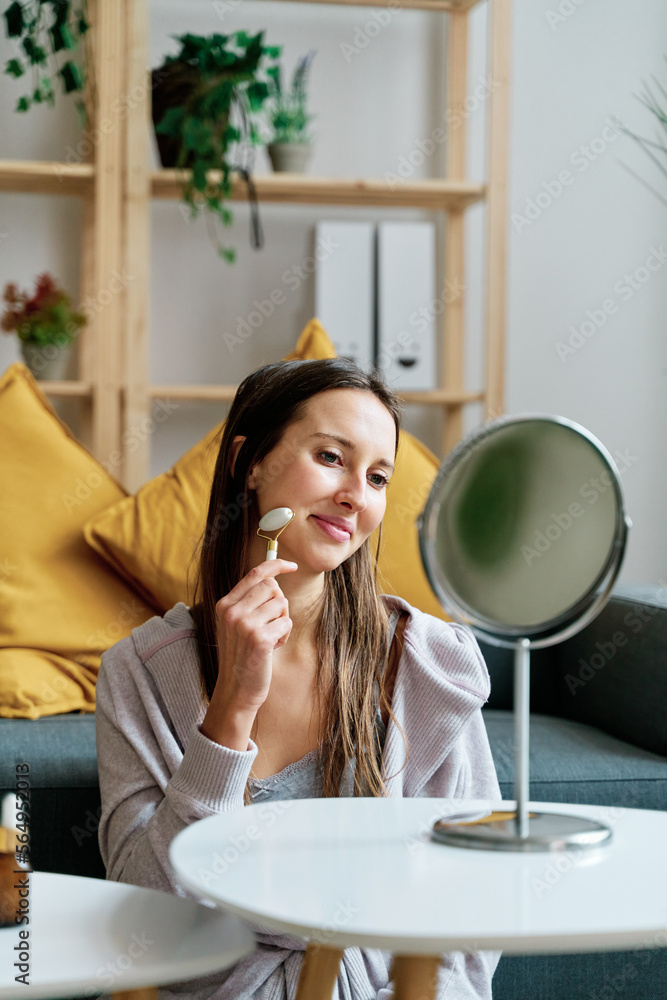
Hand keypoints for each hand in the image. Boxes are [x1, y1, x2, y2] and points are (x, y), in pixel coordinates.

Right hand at [211, 558, 297, 717]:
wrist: (236, 689)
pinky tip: (272, 648)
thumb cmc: (242, 655)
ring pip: (282, 604)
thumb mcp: (237, 625)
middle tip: (272, 624)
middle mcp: (232, 611)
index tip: (292, 566)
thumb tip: (274, 580)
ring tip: (270, 638)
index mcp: (225, 605)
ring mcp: (244, 625)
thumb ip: (249, 602)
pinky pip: (286, 622)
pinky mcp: (258, 639)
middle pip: (272, 587)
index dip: (276, 565)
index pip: (254, 574)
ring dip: (283, 621)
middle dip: (279, 604)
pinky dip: (285, 635)